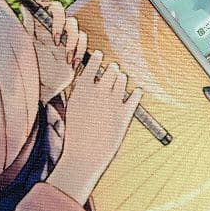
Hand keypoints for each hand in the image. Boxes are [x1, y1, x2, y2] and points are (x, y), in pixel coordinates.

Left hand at [26, 0, 86, 103]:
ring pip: (74, 25)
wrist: (43, 86)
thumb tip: (24, 6)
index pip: (45, 5)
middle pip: (60, 10)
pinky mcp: (75, 48)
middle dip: (59, 21)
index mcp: (41, 25)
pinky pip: (83, 41)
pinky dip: (79, 50)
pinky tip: (72, 61)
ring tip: (65, 55)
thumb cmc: (34, 66)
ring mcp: (65, 37)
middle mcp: (54, 28)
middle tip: (55, 38)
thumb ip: (28, 26)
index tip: (41, 2)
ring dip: (71, 40)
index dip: (44, 0)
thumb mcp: (28, 47)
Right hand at [47, 50, 142, 205]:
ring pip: (122, 80)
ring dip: (122, 80)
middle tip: (113, 70)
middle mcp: (98, 92)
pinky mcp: (125, 114)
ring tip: (120, 81)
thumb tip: (92, 79)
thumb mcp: (72, 108)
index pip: (93, 64)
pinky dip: (136, 93)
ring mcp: (113, 102)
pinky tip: (136, 92)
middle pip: (111, 70)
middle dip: (112, 70)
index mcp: (82, 89)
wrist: (84, 155)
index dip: (97, 58)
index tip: (99, 55)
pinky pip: (135, 97)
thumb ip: (82, 92)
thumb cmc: (75, 134)